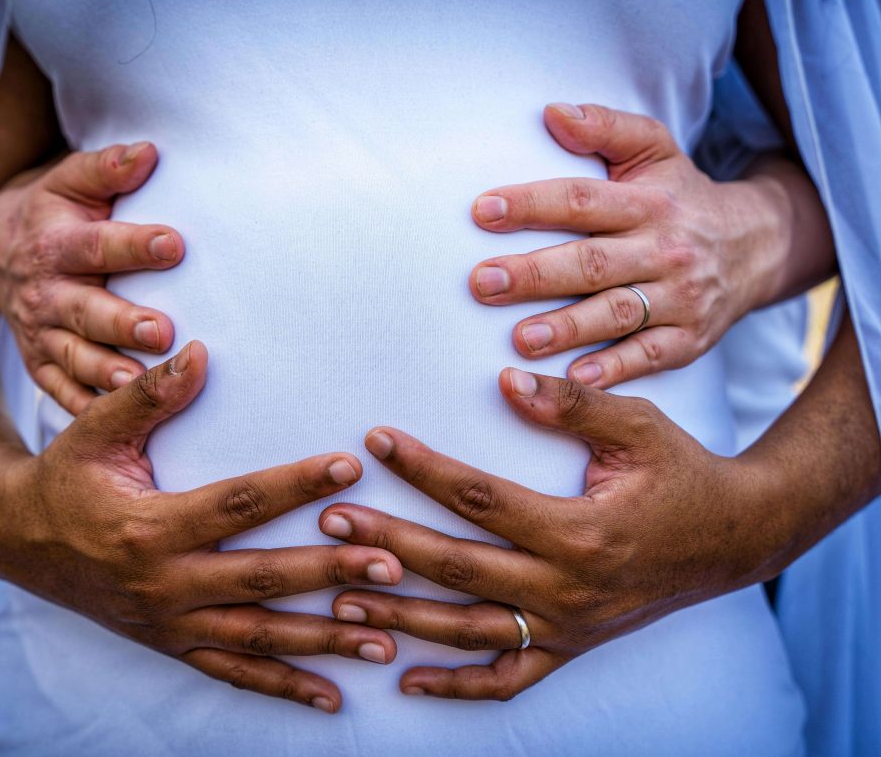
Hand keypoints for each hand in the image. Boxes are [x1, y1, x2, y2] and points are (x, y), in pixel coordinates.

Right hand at [0, 142, 182, 413]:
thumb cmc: (54, 212)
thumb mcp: (71, 181)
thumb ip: (108, 168)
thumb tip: (149, 153)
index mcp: (56, 245)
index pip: (97, 245)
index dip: (135, 245)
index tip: (175, 245)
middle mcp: (45, 293)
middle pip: (85, 310)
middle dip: (122, 322)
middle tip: (162, 330)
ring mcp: (40, 333)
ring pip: (73, 358)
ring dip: (105, 373)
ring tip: (137, 385)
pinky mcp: (41, 365)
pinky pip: (61, 393)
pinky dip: (85, 410)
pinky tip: (116, 424)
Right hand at [0, 341, 402, 713]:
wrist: (19, 543)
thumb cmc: (65, 479)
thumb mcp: (94, 431)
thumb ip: (148, 395)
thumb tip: (197, 351)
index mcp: (149, 527)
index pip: (237, 503)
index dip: (294, 484)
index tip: (348, 466)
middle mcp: (164, 584)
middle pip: (260, 578)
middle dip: (329, 572)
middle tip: (390, 562)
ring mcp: (170, 623)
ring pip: (258, 636)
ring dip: (324, 639)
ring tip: (385, 634)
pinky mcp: (173, 645)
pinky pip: (235, 672)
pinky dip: (285, 687)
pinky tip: (332, 694)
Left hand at [317, 369, 778, 700]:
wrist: (733, 538)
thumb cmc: (682, 474)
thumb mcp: (639, 426)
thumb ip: (571, 404)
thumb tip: (507, 379)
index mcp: (581, 531)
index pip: (481, 498)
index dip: (424, 467)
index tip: (377, 438)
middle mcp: (566, 590)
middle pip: (458, 567)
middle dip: (387, 543)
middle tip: (331, 520)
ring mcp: (565, 628)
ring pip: (467, 631)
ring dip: (400, 617)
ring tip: (338, 599)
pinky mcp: (568, 648)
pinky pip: (504, 679)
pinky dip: (454, 685)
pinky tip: (404, 680)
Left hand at [469, 103, 790, 387]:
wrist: (756, 245)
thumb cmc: (679, 196)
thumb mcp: (654, 150)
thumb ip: (605, 127)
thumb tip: (552, 113)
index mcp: (648, 202)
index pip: (582, 199)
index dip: (532, 204)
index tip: (482, 211)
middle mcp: (665, 250)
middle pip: (592, 262)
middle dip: (535, 274)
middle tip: (482, 283)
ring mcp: (680, 298)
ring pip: (619, 312)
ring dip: (568, 328)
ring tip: (520, 339)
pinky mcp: (689, 339)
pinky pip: (650, 356)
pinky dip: (614, 368)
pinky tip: (575, 377)